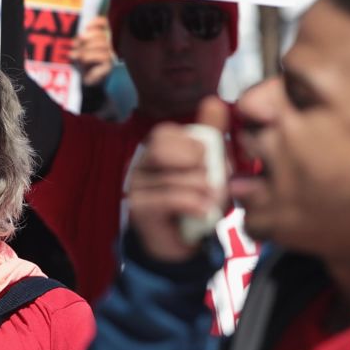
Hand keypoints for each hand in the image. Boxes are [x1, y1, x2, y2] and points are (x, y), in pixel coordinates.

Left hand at [69, 16, 114, 87]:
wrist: (84, 80)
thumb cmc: (81, 62)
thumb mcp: (79, 48)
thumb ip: (80, 39)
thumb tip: (80, 35)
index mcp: (102, 36)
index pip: (104, 24)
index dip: (96, 23)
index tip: (86, 26)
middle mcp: (109, 44)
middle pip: (102, 35)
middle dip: (86, 38)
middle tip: (74, 44)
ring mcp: (111, 54)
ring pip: (102, 45)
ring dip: (86, 49)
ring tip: (74, 54)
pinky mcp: (110, 64)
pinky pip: (103, 56)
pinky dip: (90, 57)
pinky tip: (82, 60)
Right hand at [126, 97, 229, 262]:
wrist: (183, 248)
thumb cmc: (196, 203)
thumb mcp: (209, 166)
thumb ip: (211, 135)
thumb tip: (213, 101)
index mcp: (154, 151)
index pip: (166, 133)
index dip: (194, 145)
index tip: (208, 161)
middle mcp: (139, 166)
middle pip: (161, 148)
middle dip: (195, 164)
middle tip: (209, 181)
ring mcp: (136, 188)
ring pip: (174, 176)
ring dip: (201, 190)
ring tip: (211, 202)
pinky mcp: (139, 210)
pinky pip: (170, 198)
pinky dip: (194, 204)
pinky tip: (204, 213)